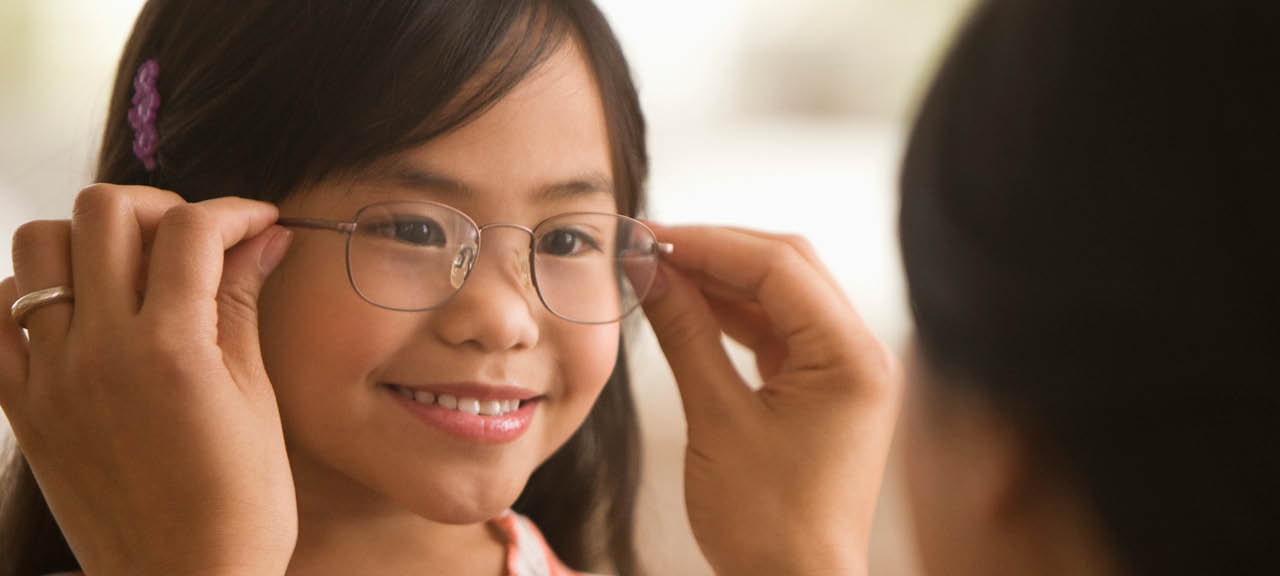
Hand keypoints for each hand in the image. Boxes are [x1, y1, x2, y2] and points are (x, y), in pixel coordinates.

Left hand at [0, 185, 297, 575]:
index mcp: (171, 352)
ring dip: (89, 239)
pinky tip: (73, 311)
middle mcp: (99, 353)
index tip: (257, 221)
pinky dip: (26, 295)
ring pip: (36, 247)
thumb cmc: (238, 506)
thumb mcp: (256, 400)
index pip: (191, 233)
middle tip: (193, 237)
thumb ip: (244, 306)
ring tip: (132, 269)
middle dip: (158, 207)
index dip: (233, 210)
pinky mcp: (20, 408)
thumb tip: (263, 240)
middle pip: (103, 214)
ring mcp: (49, 378)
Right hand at [642, 225, 901, 575]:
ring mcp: (846, 369)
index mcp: (851, 358)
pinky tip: (687, 306)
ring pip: (782, 294)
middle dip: (717, 251)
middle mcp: (861, 353)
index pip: (779, 266)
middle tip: (650, 248)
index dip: (708, 243)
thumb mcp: (716, 420)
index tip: (650, 237)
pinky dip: (733, 315)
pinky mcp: (825, 388)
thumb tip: (649, 271)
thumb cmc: (766, 523)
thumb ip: (685, 335)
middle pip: (788, 267)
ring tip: (658, 273)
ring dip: (722, 280)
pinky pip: (778, 330)